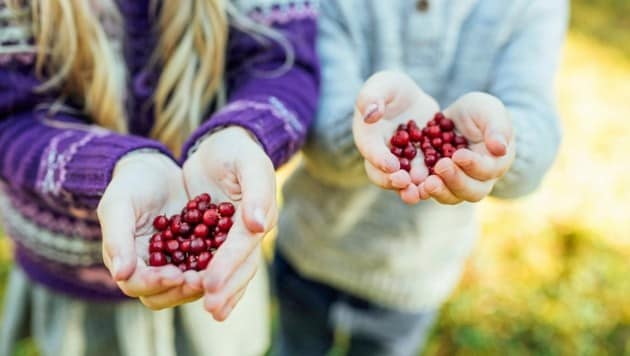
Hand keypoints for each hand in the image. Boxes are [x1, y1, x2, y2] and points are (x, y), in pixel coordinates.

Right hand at [98, 152, 203, 309]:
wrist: (156, 170)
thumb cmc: (131, 185)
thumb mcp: (119, 206)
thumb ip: (117, 239)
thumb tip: (120, 275)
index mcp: (127, 261)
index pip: (137, 284)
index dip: (155, 283)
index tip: (174, 275)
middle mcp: (151, 270)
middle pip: (163, 295)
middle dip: (181, 289)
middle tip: (200, 279)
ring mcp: (175, 264)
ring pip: (187, 286)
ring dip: (201, 283)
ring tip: (217, 272)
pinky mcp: (197, 255)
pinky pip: (207, 267)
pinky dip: (216, 267)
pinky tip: (229, 258)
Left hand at [182, 127, 276, 320]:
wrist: (219, 147)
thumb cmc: (235, 151)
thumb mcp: (247, 161)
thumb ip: (256, 189)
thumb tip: (259, 224)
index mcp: (261, 214)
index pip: (244, 244)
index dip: (228, 264)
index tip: (210, 283)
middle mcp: (250, 232)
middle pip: (242, 266)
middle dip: (227, 287)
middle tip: (210, 306)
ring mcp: (234, 240)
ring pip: (232, 272)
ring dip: (222, 292)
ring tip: (210, 309)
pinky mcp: (217, 241)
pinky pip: (213, 265)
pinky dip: (207, 281)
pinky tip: (194, 295)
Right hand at [353, 71, 438, 203]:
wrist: (410, 99)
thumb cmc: (391, 88)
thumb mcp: (382, 85)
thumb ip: (372, 96)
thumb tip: (370, 114)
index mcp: (368, 136)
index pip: (370, 150)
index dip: (378, 159)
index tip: (391, 165)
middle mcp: (381, 156)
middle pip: (383, 174)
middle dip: (394, 181)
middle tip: (407, 183)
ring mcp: (401, 163)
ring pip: (404, 181)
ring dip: (413, 188)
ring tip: (423, 191)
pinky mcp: (419, 166)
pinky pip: (425, 176)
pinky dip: (432, 181)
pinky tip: (444, 182)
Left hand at [418, 92, 515, 203]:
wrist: (456, 119)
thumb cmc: (479, 113)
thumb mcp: (489, 111)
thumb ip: (497, 127)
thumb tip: (500, 148)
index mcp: (496, 163)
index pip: (488, 170)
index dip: (474, 165)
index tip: (458, 155)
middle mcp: (479, 180)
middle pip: (472, 192)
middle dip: (456, 181)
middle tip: (441, 167)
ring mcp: (458, 184)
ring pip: (452, 197)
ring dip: (439, 191)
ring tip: (426, 183)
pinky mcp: (438, 183)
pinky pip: (431, 192)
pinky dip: (422, 191)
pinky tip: (412, 184)